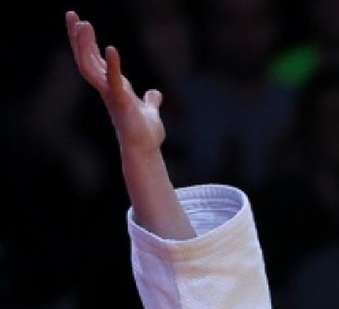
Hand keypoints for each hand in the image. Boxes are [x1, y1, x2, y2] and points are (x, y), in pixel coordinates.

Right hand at [66, 10, 164, 154]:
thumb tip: (155, 94)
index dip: (86, 42)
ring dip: (86, 46)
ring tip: (83, 24)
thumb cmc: (145, 134)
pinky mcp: (122, 103)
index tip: (80, 22)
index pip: (94, 60)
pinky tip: (111, 49)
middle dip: (77, 37)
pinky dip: (113, 65)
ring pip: (90, 67)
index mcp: (113, 87)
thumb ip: (150, 100)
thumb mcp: (149, 111)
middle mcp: (108, 89)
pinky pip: (114, 81)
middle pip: (86, 58)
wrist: (146, 151)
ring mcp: (112, 95)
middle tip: (71, 14)